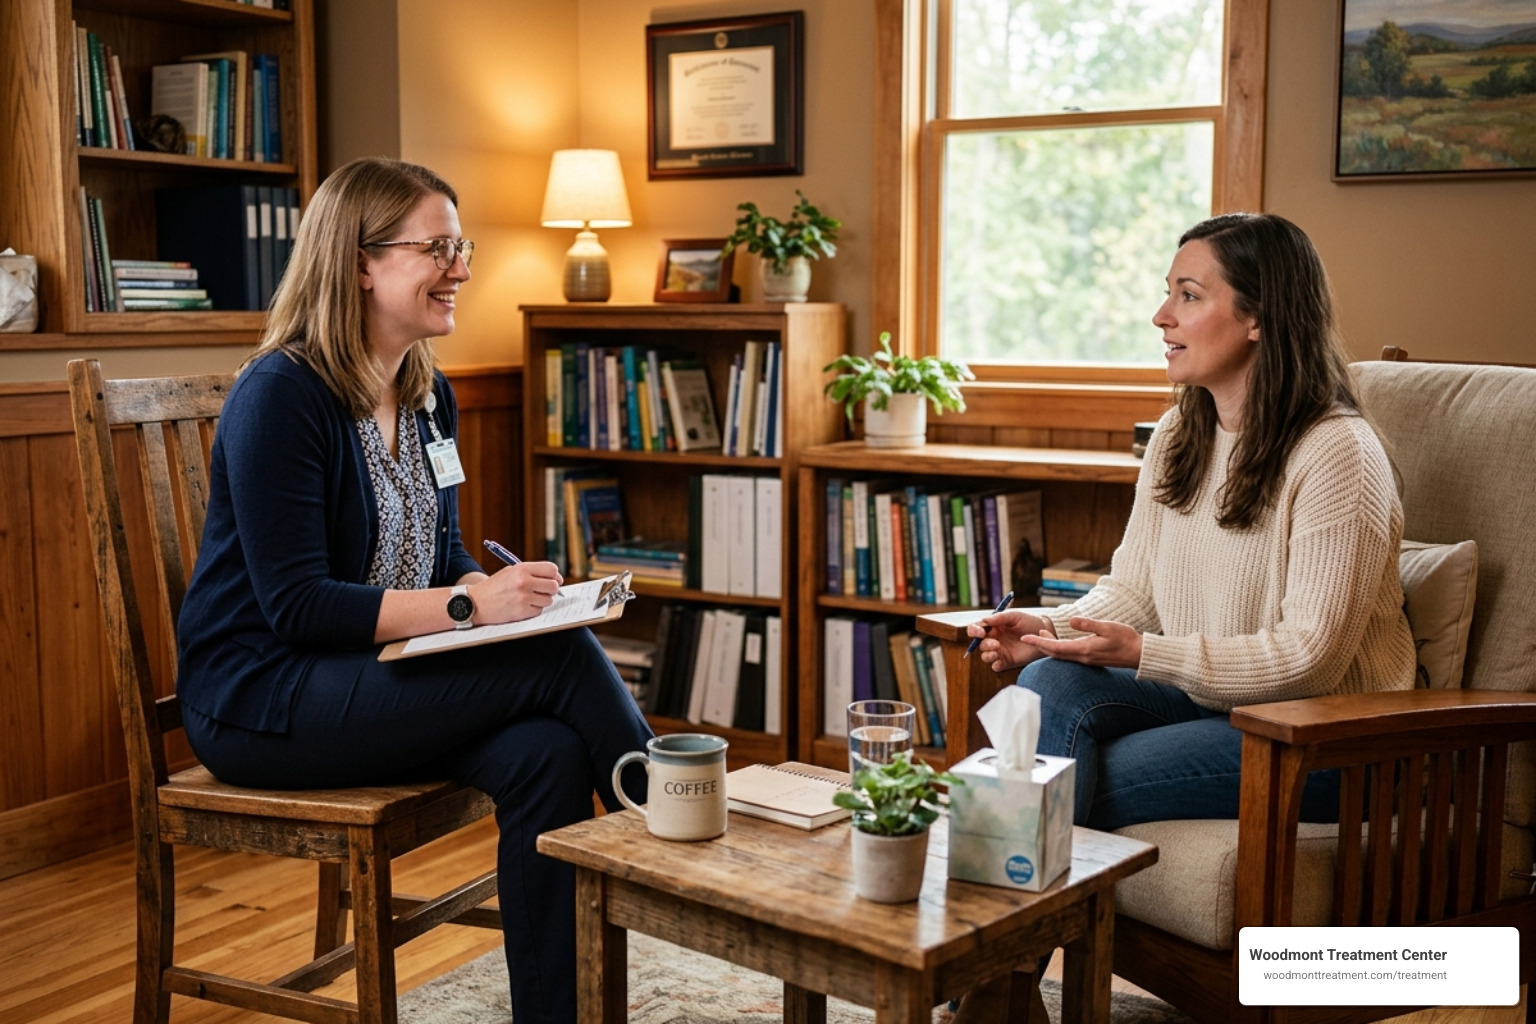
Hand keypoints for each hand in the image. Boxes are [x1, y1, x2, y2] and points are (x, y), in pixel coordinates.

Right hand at [470, 561, 562, 622]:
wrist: (476, 602)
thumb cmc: (495, 586)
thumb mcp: (511, 571)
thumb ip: (532, 572)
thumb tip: (556, 579)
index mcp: (522, 569)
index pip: (552, 569)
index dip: (555, 575)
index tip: (553, 579)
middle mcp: (524, 582)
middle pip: (554, 586)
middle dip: (551, 589)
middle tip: (543, 591)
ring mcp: (523, 598)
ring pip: (548, 600)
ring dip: (542, 600)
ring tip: (529, 598)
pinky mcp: (522, 612)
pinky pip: (539, 611)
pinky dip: (534, 609)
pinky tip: (522, 606)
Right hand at [965, 609, 1056, 672]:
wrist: (1044, 635)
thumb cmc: (1028, 622)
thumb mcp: (1015, 616)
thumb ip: (999, 617)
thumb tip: (984, 620)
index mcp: (992, 627)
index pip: (976, 629)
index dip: (974, 631)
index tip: (980, 632)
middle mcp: (993, 639)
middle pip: (979, 644)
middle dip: (985, 645)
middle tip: (996, 644)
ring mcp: (1000, 651)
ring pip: (985, 656)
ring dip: (987, 655)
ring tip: (997, 651)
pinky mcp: (1007, 661)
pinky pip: (996, 666)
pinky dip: (995, 665)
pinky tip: (1000, 662)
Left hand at [1016, 615, 1142, 668]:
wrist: (1139, 654)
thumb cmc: (1125, 638)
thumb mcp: (1107, 627)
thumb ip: (1088, 624)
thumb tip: (1070, 621)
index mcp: (1084, 649)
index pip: (1055, 647)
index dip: (1039, 642)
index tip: (1025, 638)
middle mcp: (1083, 657)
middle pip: (1055, 653)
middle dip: (1040, 645)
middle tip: (1026, 637)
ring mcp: (1087, 660)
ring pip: (1062, 655)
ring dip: (1049, 646)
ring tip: (1040, 634)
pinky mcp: (1091, 659)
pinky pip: (1070, 655)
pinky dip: (1059, 648)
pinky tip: (1059, 641)